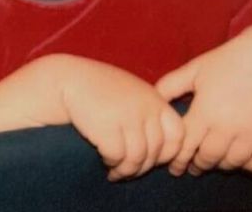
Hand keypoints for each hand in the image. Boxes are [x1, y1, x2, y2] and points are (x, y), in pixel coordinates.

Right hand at [58, 56, 184, 179]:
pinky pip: (117, 157)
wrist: (73, 79)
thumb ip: (151, 114)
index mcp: (156, 99)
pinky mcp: (107, 126)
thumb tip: (163, 151)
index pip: (178, 134)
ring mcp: (128, 116)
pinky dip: (112, 163)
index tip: (152, 158)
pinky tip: (105, 159)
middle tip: (128, 170)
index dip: (168, 152)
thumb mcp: (136, 94)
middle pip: (156, 150)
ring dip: (126, 170)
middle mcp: (146, 107)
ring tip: (115, 171)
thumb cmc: (104, 90)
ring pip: (138, 158)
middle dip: (142, 167)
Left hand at [156, 23, 251, 175]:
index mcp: (205, 110)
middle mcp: (228, 124)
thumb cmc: (227, 60)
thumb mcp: (195, 68)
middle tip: (194, 165)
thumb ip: (170, 85)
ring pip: (232, 163)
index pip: (185, 147)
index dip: (178, 159)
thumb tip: (152, 101)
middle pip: (208, 159)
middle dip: (198, 164)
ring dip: (222, 165)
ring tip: (216, 160)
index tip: (175, 165)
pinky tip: (244, 158)